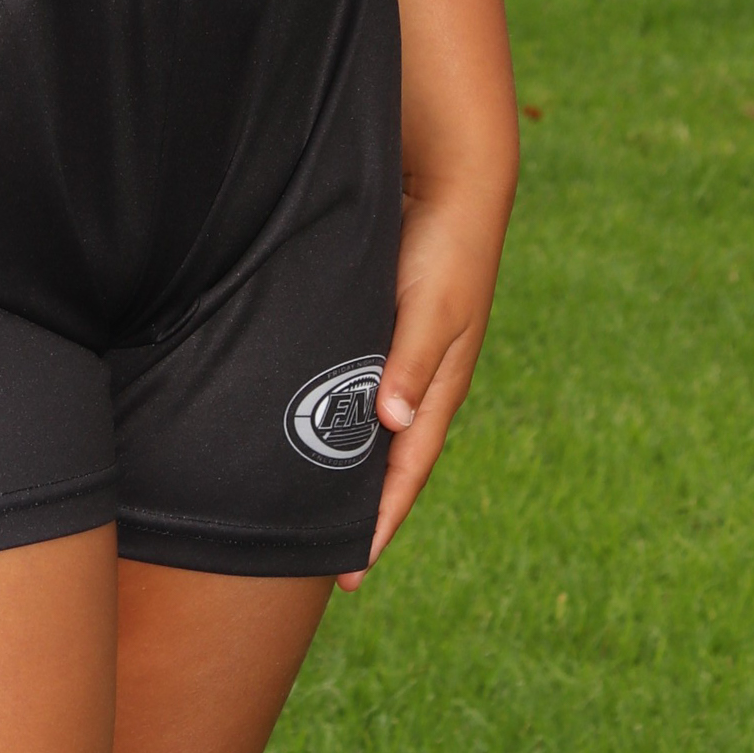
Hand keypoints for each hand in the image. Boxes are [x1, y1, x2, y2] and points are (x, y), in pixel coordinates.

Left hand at [335, 183, 509, 590]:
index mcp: (438, 387)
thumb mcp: (431, 307)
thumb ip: (410, 362)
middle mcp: (418, 380)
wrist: (450, 182)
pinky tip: (303, 427)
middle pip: (387, 462)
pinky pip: (353, 388)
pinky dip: (336, 419)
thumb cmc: (445, 247)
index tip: (350, 570)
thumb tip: (393, 426)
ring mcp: (399, 355)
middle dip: (361, 510)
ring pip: (367, 429)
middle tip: (321, 559)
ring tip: (308, 506)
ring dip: (344, 467)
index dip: (379, 521)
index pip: (405, 471)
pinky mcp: (377, 326)